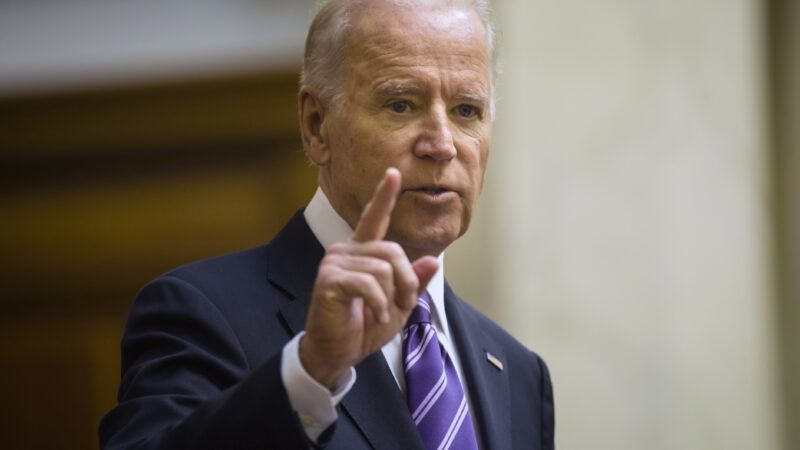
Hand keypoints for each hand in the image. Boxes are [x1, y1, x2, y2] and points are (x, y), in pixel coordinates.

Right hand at [300, 168, 438, 389]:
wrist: (337, 353)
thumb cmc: (363, 329)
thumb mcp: (399, 306)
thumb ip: (414, 283)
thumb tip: (434, 260)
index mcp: (362, 253)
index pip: (374, 219)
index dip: (384, 196)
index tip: (393, 173)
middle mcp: (346, 251)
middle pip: (392, 251)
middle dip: (406, 281)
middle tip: (402, 305)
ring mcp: (335, 263)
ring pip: (383, 269)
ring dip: (392, 298)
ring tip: (383, 314)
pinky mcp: (329, 279)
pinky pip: (369, 284)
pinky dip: (379, 305)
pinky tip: (375, 317)